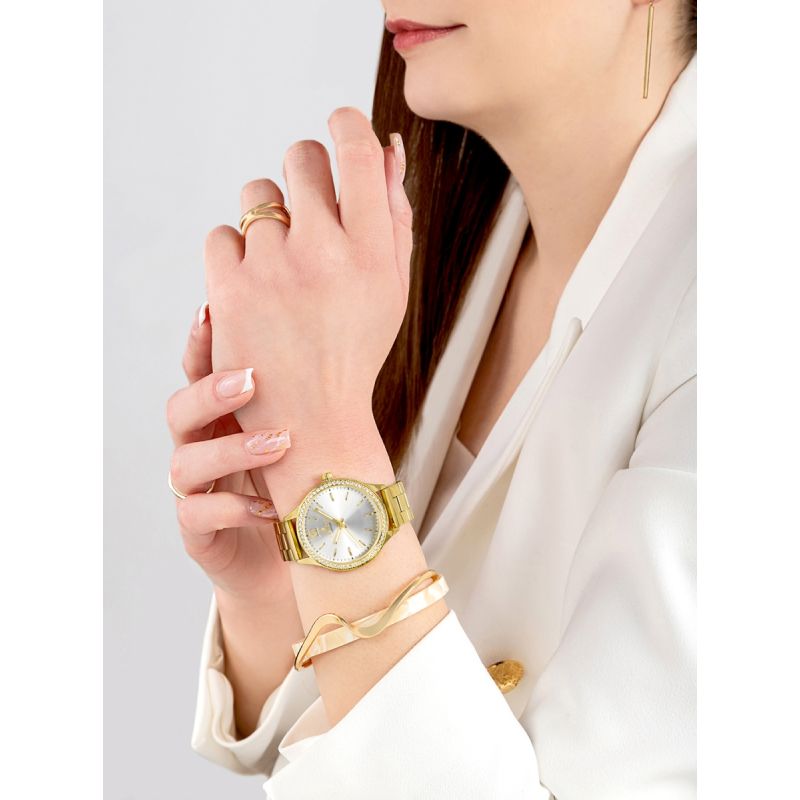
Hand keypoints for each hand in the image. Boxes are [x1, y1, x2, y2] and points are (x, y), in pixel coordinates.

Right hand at [166, 304, 293, 605]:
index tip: (212, 312)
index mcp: (223, 416)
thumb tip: (345, 336)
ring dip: (231, 449)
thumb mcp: (306, 435)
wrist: (301, 555)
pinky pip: (198, 516)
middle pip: (180, 410)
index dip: (199, 343)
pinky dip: (232, 509)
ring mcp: (196, 491)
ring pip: (185, 463)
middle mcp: (201, 447)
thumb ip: (307, 395)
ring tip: (279, 444)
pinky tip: (268, 509)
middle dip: (210, 392)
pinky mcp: (198, 533)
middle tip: (252, 380)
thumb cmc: (303, 484)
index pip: (200, 372)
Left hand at [204, 107, 410, 445]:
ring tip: (280, 262)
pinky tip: (254, 285)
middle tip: (308, 208)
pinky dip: (235, 254)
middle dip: (305, 172)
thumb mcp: (393, 286)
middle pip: (301, 157)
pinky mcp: (230, 290)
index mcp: (375, 251)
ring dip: (268, 216)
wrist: (311, 418)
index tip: (340, 127)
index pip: (357, 150)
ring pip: (256, 193)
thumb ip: (395, 214)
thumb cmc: (355, 348)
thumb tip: (389, 147)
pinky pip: (221, 235)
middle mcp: (326, 252)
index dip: (346, 124)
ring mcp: (274, 269)